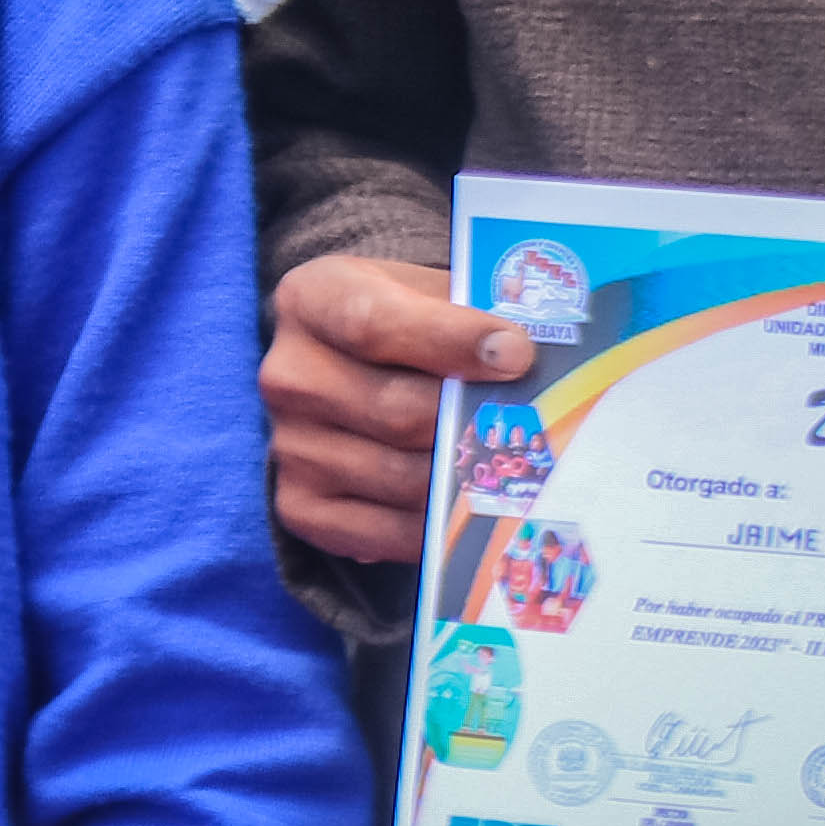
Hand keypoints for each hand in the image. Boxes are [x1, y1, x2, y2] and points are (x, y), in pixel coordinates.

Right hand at [262, 250, 521, 564]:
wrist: (350, 369)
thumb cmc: (411, 327)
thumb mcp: (429, 293)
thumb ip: (473, 313)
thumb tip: (530, 359)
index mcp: (312, 300)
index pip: (374, 323)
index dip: (450, 340)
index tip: (516, 354)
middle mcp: (288, 375)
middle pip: (396, 411)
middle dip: (473, 422)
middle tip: (536, 429)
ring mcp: (289, 446)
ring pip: (402, 477)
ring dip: (466, 478)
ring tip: (517, 470)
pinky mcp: (301, 507)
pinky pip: (385, 532)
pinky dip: (439, 527)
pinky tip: (473, 507)